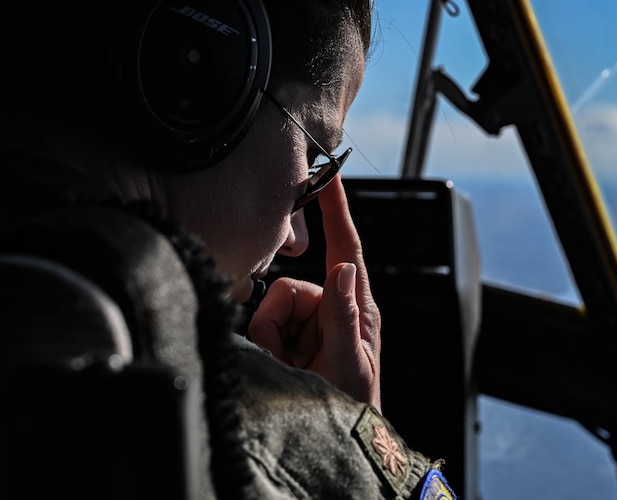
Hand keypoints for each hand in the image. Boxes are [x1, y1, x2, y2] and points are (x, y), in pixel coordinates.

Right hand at [248, 176, 381, 410]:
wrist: (333, 443)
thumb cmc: (353, 407)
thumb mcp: (350, 364)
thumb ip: (343, 317)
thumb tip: (345, 269)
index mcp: (356, 306)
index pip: (346, 247)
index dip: (335, 208)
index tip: (329, 173)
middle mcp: (330, 308)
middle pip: (288, 287)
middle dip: (280, 324)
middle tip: (294, 361)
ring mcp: (308, 324)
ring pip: (268, 309)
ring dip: (272, 342)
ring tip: (291, 370)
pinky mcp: (288, 340)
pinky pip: (260, 328)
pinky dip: (265, 349)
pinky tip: (283, 369)